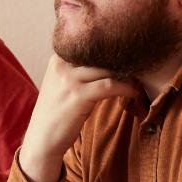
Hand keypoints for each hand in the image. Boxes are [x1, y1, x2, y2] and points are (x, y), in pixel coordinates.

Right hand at [18, 56, 140, 181]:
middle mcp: (62, 64)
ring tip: (138, 80)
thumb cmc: (57, 112)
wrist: (42, 139)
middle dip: (121, 59)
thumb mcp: (62, 83)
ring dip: (127, 73)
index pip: (89, 42)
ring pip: (107, 67)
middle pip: (100, 53)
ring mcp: (69, 79)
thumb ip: (79, 69)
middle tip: (140, 65)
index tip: (129, 53)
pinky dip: (126, 88)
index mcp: (58, 57)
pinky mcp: (78, 95)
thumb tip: (110, 61)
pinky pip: (110, 85)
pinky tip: (134, 92)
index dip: (111, 47)